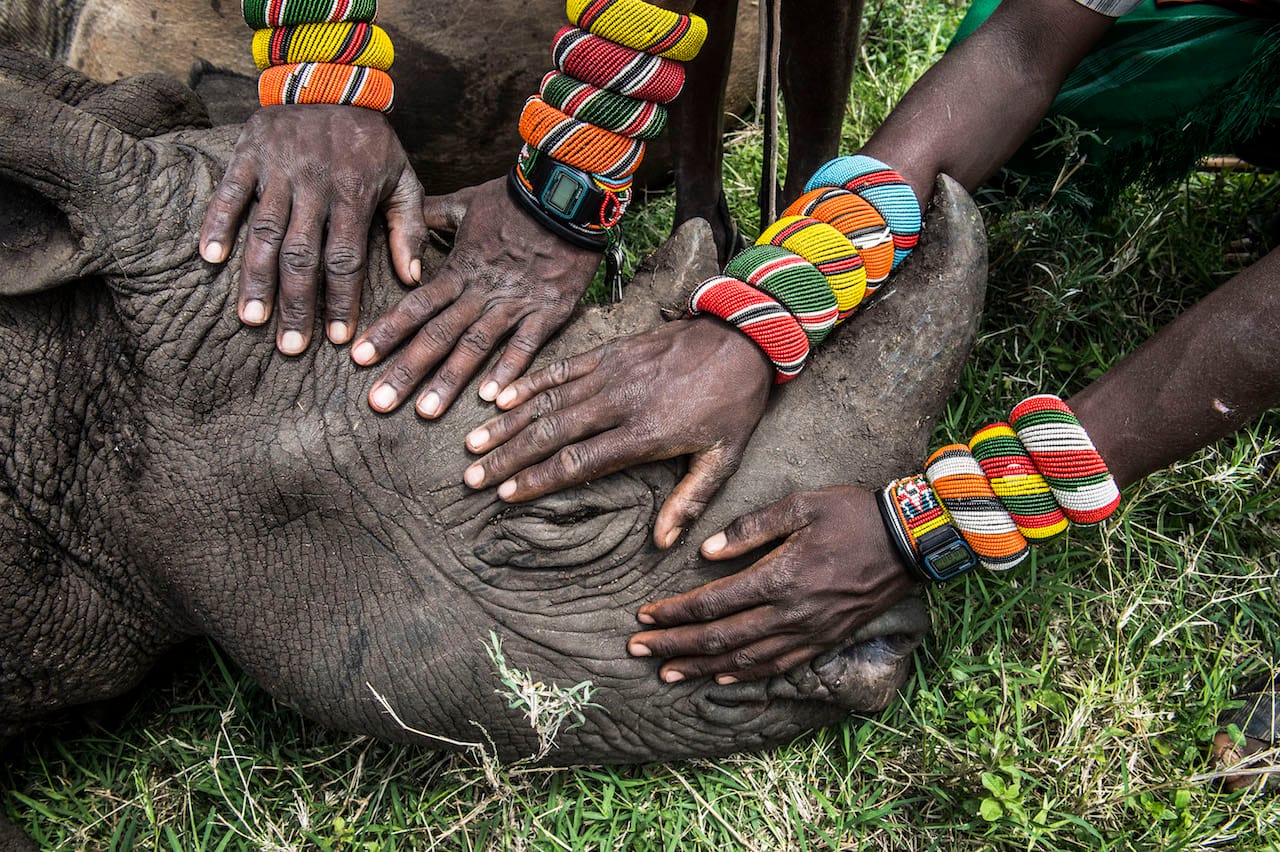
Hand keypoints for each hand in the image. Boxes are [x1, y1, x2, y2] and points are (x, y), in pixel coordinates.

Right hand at [199, 105, 425, 353]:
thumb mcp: (403, 177)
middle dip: (297, 304)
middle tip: (291, 347)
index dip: (341, 300)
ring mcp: (278, 169)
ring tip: (252, 320)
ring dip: (256, 278)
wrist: (331, 77)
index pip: (346, 258)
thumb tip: (412, 278)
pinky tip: (211, 259)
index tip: (339, 339)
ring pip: (264, 232)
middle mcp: (314, 185)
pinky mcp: (249, 153)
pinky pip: (230, 193)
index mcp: (353, 194)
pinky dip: (218, 224)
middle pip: (303, 255)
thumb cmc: (370, 140)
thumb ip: (408, 228)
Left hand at [352, 177, 601, 418]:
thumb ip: (433, 214)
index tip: (358, 358)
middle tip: (379, 402)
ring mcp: (514, 305)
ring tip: (425, 412)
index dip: (386, 333)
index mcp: (459, 269)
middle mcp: (480, 292)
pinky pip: (526, 346)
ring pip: (475, 347)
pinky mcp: (548, 311)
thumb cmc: (518, 198)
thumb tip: (405, 216)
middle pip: (437, 336)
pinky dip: (509, 371)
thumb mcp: (468, 201)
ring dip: (448, 381)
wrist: (567, 195)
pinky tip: (492, 400)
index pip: (415, 306)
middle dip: (406, 370)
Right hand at [463, 317, 772, 546]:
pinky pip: (561, 368)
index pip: (579, 461)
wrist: (744, 338)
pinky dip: (529, 383)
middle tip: (472, 477)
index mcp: (645, 433)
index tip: (506, 494)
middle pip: (551, 433)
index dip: (539, 479)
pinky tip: (499, 397)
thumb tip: (663, 543)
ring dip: (507, 423)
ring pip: (548, 401)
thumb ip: (689, 501)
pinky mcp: (610, 351)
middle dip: (508, 456)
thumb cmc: (733, 404)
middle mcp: (620, 402)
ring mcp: (611, 373)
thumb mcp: (723, 458)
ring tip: (474, 443)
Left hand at [627, 486, 915, 682]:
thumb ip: (750, 529)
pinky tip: (721, 677)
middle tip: (636, 651)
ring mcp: (809, 632)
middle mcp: (791, 614)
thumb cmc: (853, 514)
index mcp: (780, 578)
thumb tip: (705, 553)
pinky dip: (745, 675)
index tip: (644, 616)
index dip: (675, 612)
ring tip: (667, 673)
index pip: (713, 603)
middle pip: (720, 638)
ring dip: (701, 667)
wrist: (910, 541)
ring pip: (744, 660)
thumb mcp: (801, 505)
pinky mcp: (825, 640)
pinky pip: (778, 667)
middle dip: (674, 645)